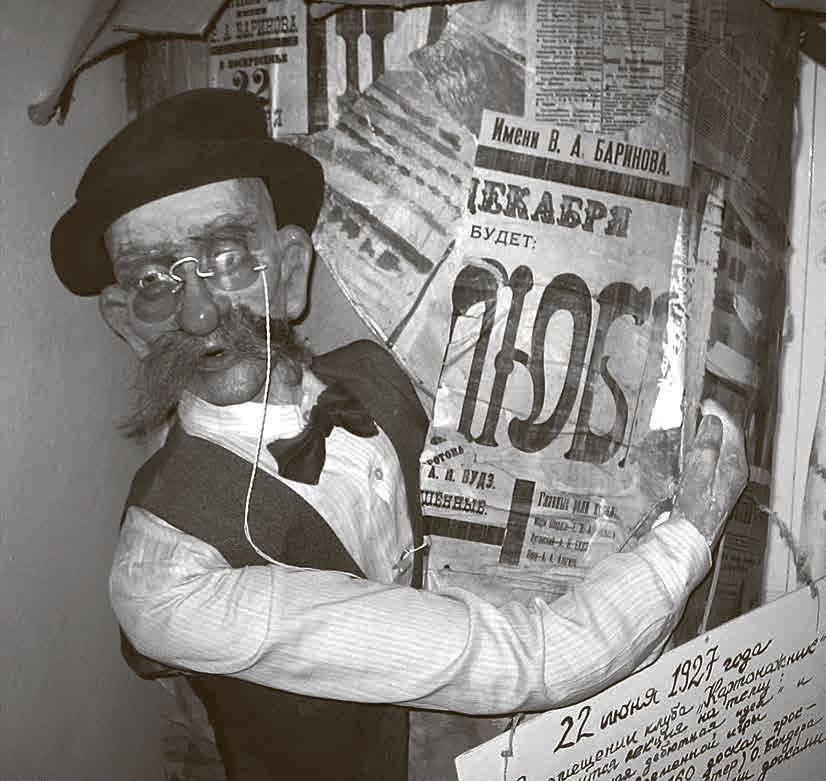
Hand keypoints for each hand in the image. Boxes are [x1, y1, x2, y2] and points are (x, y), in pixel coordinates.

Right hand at [671, 400, 747, 548]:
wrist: (688, 538)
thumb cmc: (694, 507)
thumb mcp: (699, 471)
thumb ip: (707, 444)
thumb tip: (712, 420)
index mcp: (734, 467)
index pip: (732, 431)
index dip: (719, 413)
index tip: (704, 401)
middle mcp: (734, 474)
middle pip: (728, 440)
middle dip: (714, 423)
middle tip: (697, 410)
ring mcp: (724, 483)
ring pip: (720, 451)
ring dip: (708, 437)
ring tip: (693, 425)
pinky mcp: (713, 490)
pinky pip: (712, 462)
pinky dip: (703, 451)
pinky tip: (690, 451)